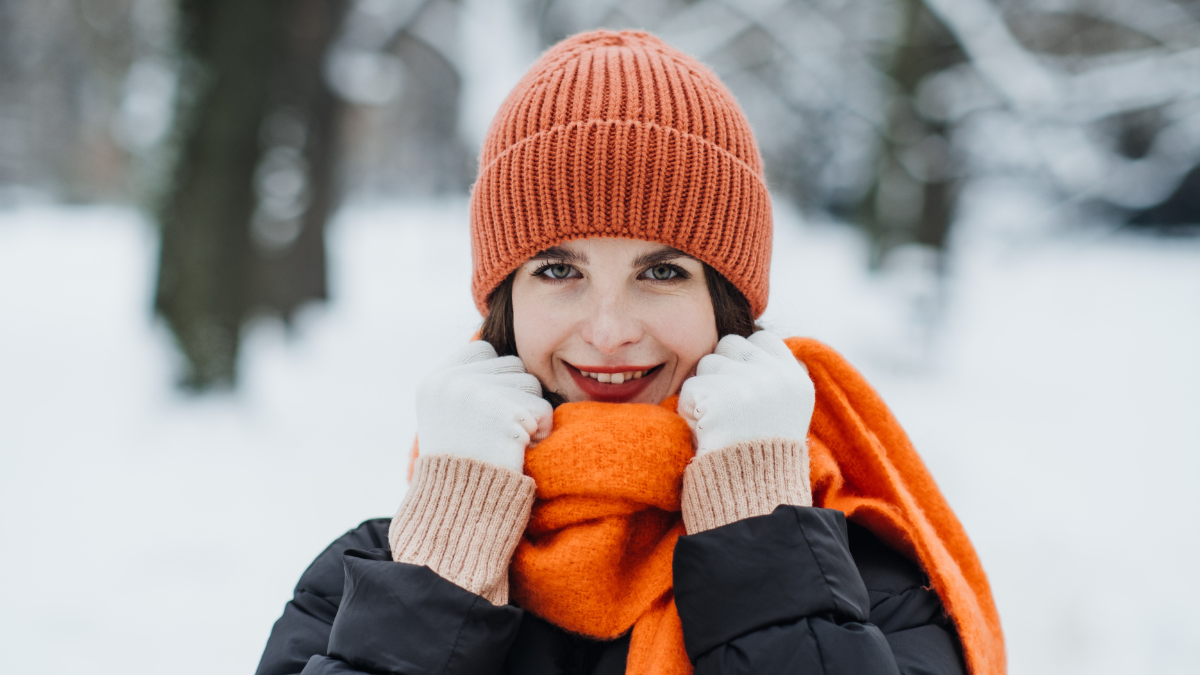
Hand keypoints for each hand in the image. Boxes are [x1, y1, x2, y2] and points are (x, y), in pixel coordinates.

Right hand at [416, 341, 553, 472]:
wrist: (458, 508)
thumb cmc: (459, 466)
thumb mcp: (447, 413)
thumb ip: (467, 382)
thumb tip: (504, 357)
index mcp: (436, 379)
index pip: (485, 349)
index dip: (496, 379)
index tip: (488, 412)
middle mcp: (453, 381)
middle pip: (513, 365)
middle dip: (515, 396)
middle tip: (495, 431)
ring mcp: (478, 394)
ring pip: (531, 384)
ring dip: (529, 414)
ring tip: (503, 441)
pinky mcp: (505, 412)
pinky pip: (543, 410)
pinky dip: (540, 432)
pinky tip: (516, 450)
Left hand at [678, 331, 814, 454]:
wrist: (751, 494)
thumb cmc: (763, 457)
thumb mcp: (789, 412)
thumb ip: (777, 376)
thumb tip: (759, 343)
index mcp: (795, 380)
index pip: (762, 338)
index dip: (745, 355)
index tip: (741, 380)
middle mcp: (774, 377)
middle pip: (729, 344)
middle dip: (721, 368)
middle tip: (726, 404)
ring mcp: (746, 384)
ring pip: (706, 364)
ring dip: (704, 390)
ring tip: (719, 421)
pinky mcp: (717, 396)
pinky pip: (689, 389)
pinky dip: (690, 410)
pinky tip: (706, 431)